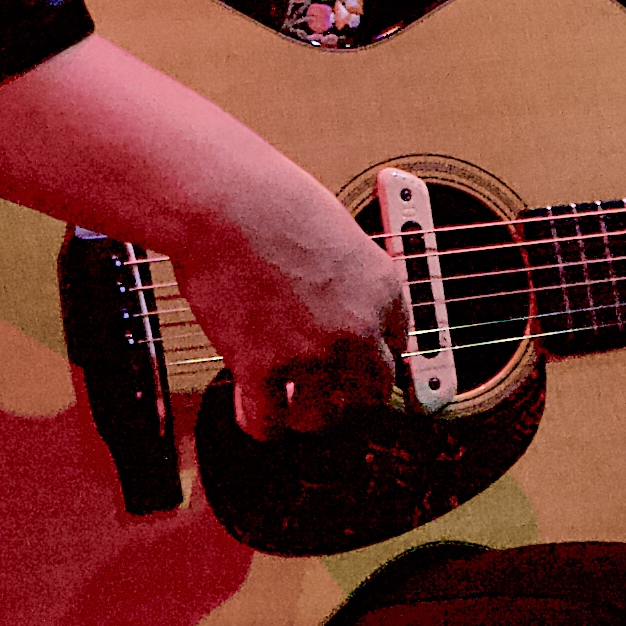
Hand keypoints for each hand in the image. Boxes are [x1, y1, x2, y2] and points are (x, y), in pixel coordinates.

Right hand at [181, 185, 411, 442]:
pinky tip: (251, 404)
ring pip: (324, 418)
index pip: (398, 343)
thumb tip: (336, 301)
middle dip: (348, 395)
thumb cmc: (271, 202)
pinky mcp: (264, 367)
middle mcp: (358, 328)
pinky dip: (259, 421)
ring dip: (305, 415)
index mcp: (383, 288)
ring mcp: (313, 353)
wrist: (227, 203)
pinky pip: (269, 423)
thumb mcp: (337, 232)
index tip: (349, 356)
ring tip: (287, 401)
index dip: (368, 353)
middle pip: (372, 393)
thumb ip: (348, 276)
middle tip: (322, 389)